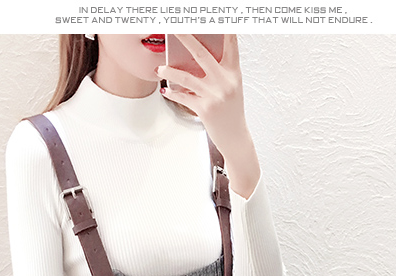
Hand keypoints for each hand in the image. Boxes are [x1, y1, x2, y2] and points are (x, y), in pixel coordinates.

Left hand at [157, 34, 260, 197]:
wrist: (235, 137)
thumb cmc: (232, 111)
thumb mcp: (231, 87)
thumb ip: (219, 71)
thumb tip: (197, 57)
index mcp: (233, 72)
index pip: (230, 43)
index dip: (225, 27)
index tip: (218, 17)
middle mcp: (224, 81)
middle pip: (201, 53)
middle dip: (186, 37)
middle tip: (174, 27)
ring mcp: (214, 95)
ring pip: (186, 77)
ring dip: (170, 72)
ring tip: (160, 70)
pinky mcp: (204, 109)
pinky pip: (183, 97)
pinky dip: (173, 94)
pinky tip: (165, 91)